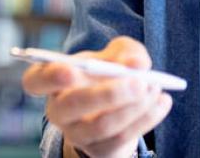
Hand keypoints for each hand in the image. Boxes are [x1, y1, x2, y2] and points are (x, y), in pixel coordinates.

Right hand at [22, 36, 172, 157]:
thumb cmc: (112, 69)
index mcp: (53, 80)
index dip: (50, 77)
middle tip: (140, 82)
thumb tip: (138, 64)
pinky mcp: (98, 151)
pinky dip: (146, 119)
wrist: (120, 101)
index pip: (36, 80)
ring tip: (155, 88)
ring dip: (133, 108)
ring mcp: (76, 134)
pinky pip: (121, 140)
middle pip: (72, 106)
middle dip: (108, 94)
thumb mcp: (119, 52)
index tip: (71, 70)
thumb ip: (128, 52)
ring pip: (100, 126)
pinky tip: (163, 101)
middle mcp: (59, 110)